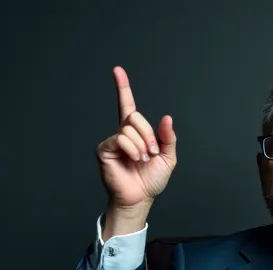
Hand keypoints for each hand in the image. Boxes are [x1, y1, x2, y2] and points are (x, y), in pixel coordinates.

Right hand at [95, 66, 177, 232]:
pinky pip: (120, 138)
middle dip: (149, 134)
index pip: (128, 105)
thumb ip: (168, 138)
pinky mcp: (104, 150)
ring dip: (142, 145)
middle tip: (151, 153)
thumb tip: (167, 118)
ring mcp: (112, 141)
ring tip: (142, 159)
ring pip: (129, 128)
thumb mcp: (168, 157)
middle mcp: (122, 134)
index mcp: (136, 133)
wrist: (140, 198)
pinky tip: (134, 159)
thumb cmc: (151, 180)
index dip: (123, 88)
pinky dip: (132, 148)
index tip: (117, 70)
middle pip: (135, 117)